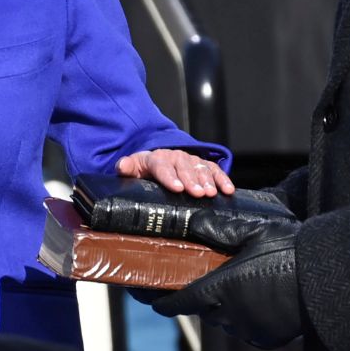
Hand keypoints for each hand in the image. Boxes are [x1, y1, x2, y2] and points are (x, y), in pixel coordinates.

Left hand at [116, 149, 233, 196]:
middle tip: (198, 194)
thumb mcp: (133, 168)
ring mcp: (191, 160)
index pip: (162, 166)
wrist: (158, 161)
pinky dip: (222, 179)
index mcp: (156, 158)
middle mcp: (175, 157)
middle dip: (191, 180)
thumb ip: (126, 168)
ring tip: (211, 193)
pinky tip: (228, 190)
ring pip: (201, 168)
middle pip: (184, 168)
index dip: (170, 177)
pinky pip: (214, 170)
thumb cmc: (145, 170)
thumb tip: (121, 167)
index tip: (177, 188)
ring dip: (207, 181)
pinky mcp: (203, 165)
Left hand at [151, 217, 301, 348]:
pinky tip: (252, 298)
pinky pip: (245, 329)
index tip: (153, 299)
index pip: (180, 302)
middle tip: (200, 278)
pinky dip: (243, 317)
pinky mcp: (266, 337)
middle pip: (203, 309)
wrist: (326, 278)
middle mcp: (231, 314)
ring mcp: (249, 328)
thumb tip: (192, 222)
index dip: (163, 301)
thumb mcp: (252, 231)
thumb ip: (218, 229)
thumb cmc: (289, 251)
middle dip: (199, 297)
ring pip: (223, 320)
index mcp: (221, 288)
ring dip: (222, 307)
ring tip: (230, 286)